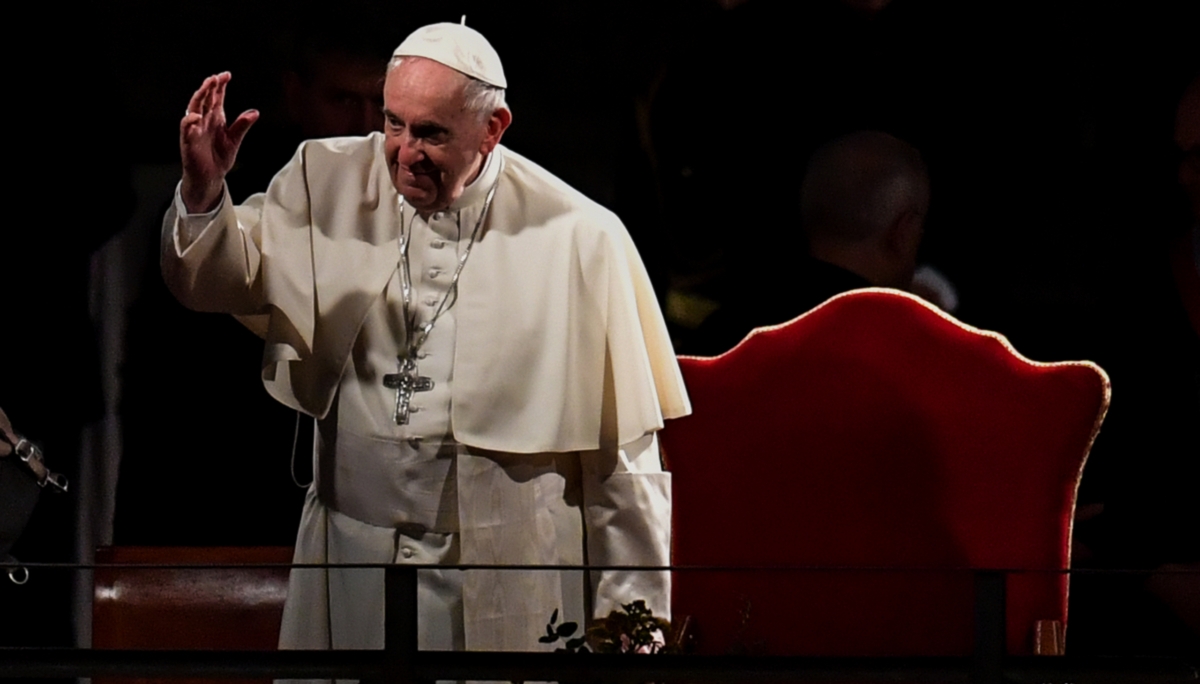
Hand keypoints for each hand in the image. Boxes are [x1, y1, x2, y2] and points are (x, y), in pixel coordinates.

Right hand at [180, 72, 258, 212]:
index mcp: (215, 118)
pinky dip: (189, 121)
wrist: (211, 176)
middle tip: (216, 77)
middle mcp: (204, 120)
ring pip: (194, 109)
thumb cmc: (219, 157)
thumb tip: (255, 112)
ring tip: (206, 87)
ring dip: (199, 97)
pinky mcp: (189, 141)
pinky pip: (187, 129)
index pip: (216, 98)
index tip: (226, 75)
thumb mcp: (235, 139)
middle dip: (209, 87)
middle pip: (204, 99)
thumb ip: (242, 125)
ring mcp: (195, 130)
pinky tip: (196, 116)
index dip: (220, 86)